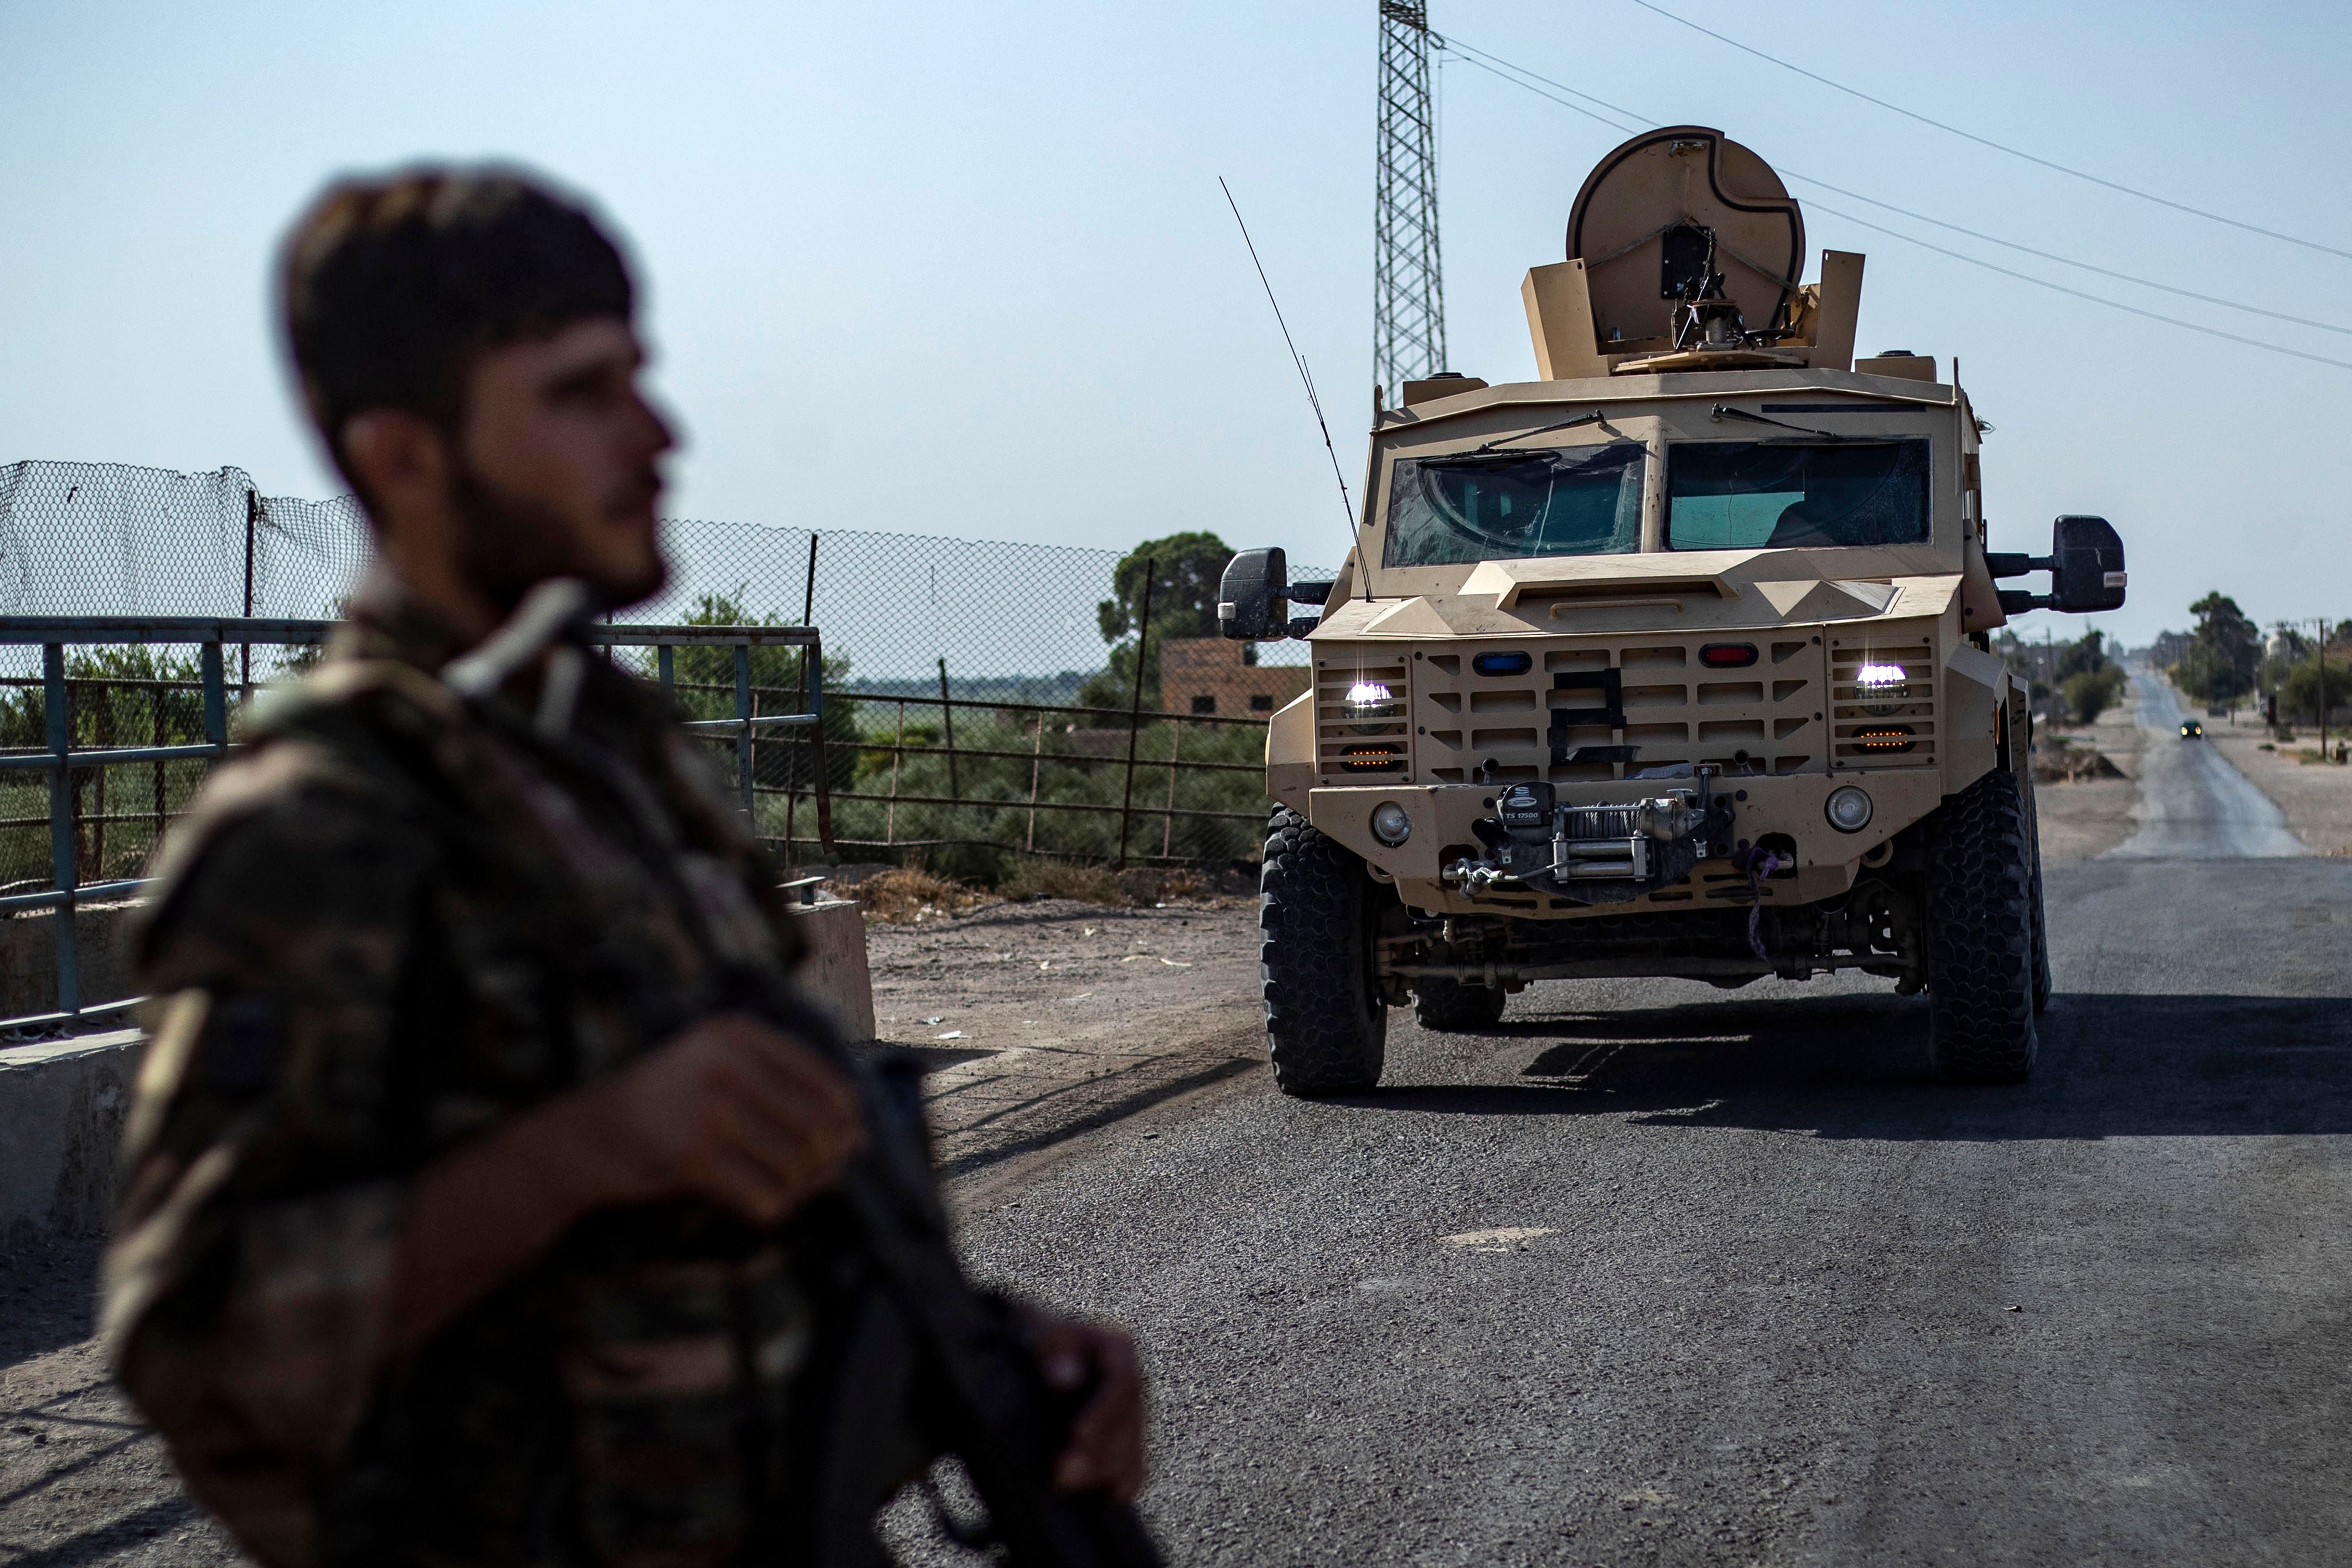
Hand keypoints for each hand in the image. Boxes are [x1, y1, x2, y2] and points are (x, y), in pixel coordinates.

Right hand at [584, 1011, 864, 1223]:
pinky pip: (765, 1195)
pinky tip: (763, 1205)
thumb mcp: (716, 1067)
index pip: (827, 1081)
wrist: (583, 1136)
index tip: (847, 1146)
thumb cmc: (664, 1105)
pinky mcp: (692, 1157)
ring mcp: (709, 1109)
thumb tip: (859, 1134)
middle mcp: (727, 1063)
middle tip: (821, 1179)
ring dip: (801, 1188)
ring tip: (788, 1190)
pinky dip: (773, 1207)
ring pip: (797, 1165)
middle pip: (819, 1126)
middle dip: (829, 1161)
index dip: (847, 1122)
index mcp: (738, 1033)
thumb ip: (780, 1086)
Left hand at [1024, 1308, 1147, 1502]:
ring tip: (1069, 1485)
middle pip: (1128, 1419)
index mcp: (1116, 1347)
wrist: (1034, 1351)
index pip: (1121, 1381)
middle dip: (1098, 1450)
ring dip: (1104, 1469)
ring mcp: (1131, 1408)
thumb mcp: (1036, 1334)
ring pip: (1132, 1444)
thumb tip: (1064, 1378)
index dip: (1103, 1411)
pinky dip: (1125, 1478)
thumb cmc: (1035, 1339)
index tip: (1077, 1434)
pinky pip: (1135, 1460)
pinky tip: (1112, 1495)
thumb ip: (1051, 1349)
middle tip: (1063, 1475)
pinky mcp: (1125, 1434)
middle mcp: (1131, 1378)